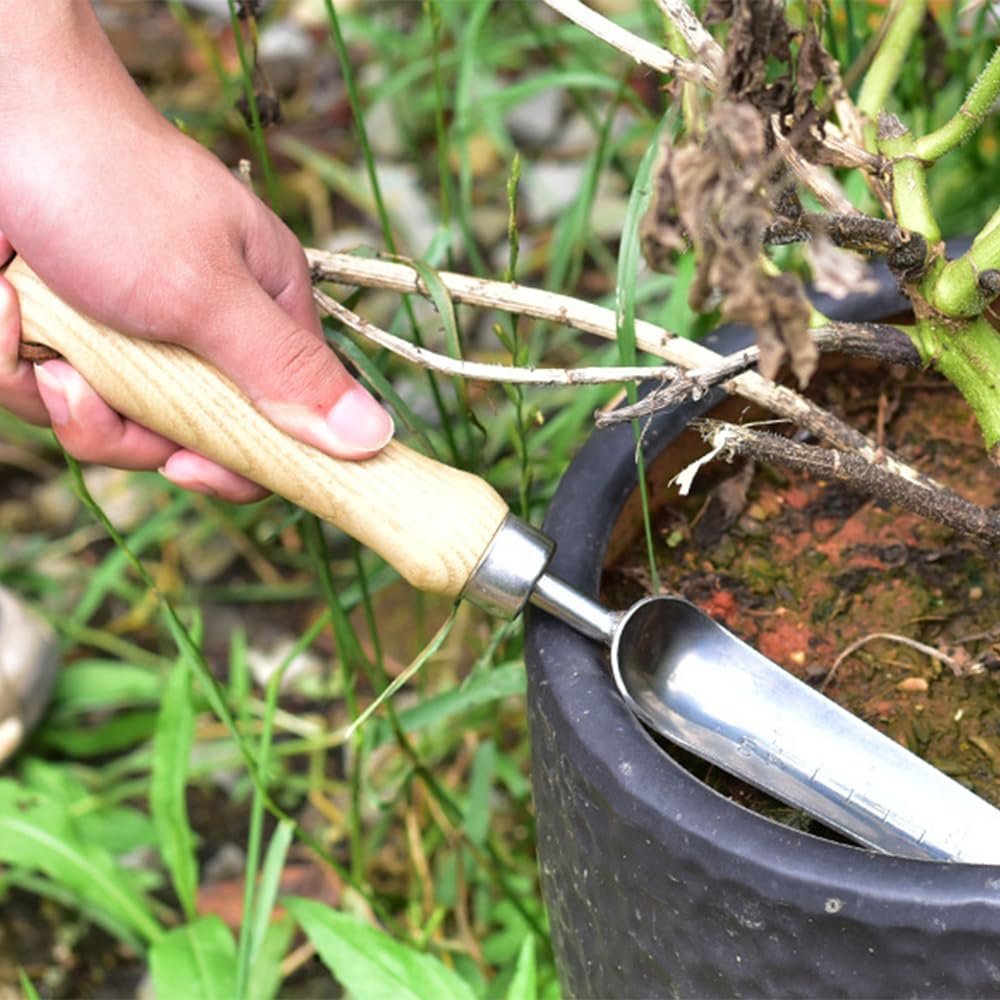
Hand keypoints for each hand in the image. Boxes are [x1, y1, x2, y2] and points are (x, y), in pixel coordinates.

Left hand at [0, 6, 392, 502]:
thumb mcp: (207, 290)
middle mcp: (203, 332)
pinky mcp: (69, 332)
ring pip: (107, 423)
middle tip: (82, 386)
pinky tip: (5, 302)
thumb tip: (374, 437)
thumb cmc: (110, 184)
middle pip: (182, 440)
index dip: (239, 463)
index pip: (281, 426)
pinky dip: (15, 358)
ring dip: (54, 389)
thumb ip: (284, 370)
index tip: (186, 467)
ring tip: (25, 319)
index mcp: (262, 314)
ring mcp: (132, 333)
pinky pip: (48, 391)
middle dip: (119, 427)